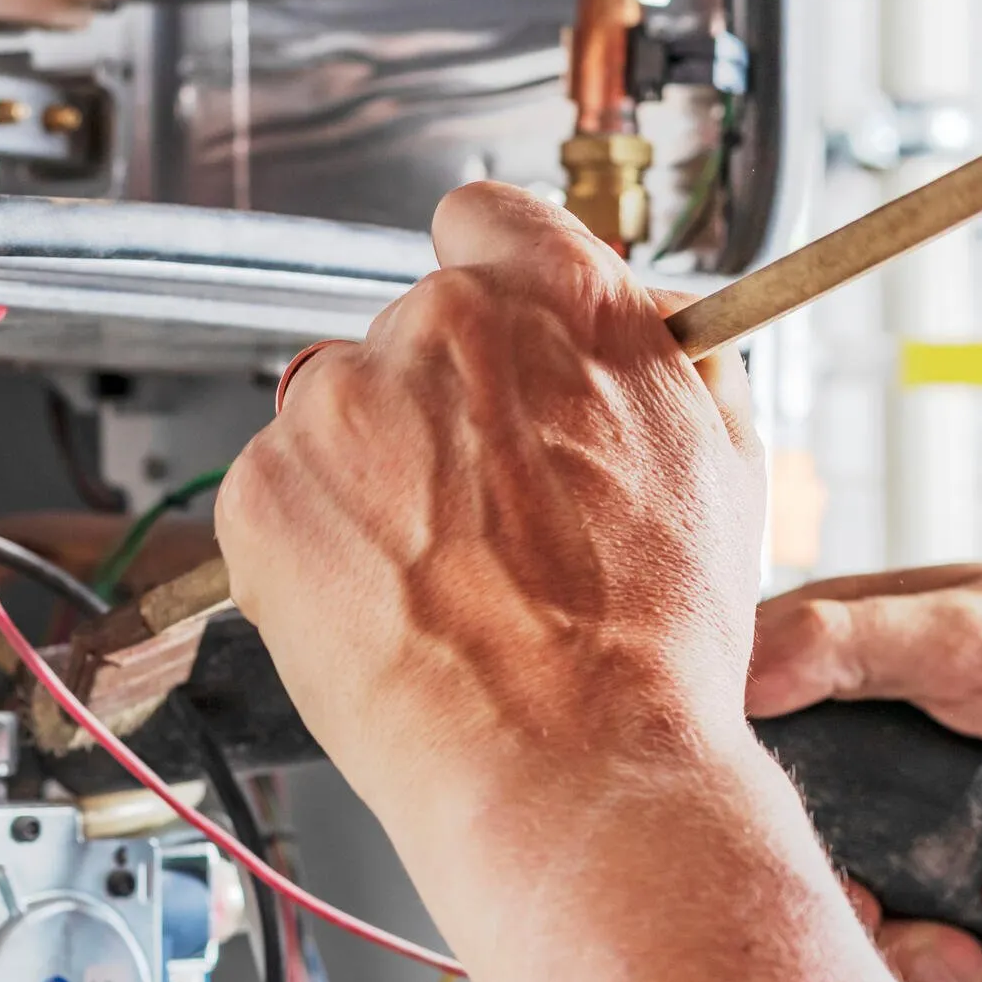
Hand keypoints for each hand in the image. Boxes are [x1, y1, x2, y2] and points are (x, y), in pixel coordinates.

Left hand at [214, 184, 765, 815]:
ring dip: (365, 478)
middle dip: (431, 412)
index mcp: (557, 298)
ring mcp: (338, 408)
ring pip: (334, 417)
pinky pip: (274, 493)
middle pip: (405, 337)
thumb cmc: (647, 643)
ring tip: (431, 580)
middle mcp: (440, 327)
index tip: (485, 345)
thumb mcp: (720, 464)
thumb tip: (631, 317)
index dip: (488, 286)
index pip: (484, 220)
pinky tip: (376, 607)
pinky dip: (306, 544)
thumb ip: (663, 359)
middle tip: (477, 520)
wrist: (567, 761)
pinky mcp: (262, 491)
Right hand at [751, 563, 981, 981]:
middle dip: (821, 885)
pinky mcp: (943, 855)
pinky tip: (977, 949)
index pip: (730, 720)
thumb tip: (742, 674)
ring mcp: (897, 799)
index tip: (766, 840)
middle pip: (776, 825)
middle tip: (873, 910)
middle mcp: (848, 728)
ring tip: (950, 946)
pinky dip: (933, 950)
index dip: (729, 788)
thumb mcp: (971, 630)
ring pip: (836, 884)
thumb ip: (852, 643)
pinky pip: (903, 919)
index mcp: (829, 653)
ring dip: (885, 935)